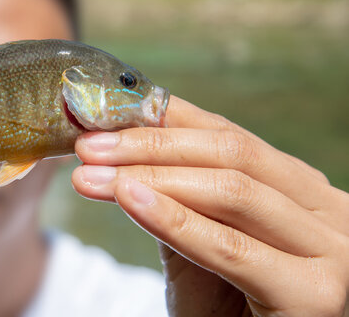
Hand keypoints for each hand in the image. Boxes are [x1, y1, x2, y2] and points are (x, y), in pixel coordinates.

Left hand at [72, 96, 348, 315]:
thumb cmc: (228, 312)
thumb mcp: (202, 248)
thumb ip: (180, 202)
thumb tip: (126, 153)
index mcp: (301, 192)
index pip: (228, 137)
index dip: (165, 121)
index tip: (107, 117)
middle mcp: (327, 211)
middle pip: (231, 154)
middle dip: (151, 145)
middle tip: (89, 146)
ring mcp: (330, 251)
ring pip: (231, 191)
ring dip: (150, 176)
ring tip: (92, 174)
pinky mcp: (316, 294)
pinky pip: (231, 246)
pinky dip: (174, 219)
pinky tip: (129, 198)